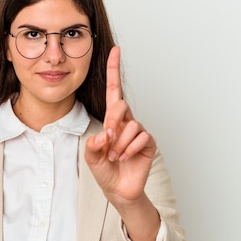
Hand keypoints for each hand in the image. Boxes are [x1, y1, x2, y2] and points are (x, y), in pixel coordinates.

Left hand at [84, 46, 156, 209]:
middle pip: (121, 105)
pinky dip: (129, 149)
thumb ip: (93, 144)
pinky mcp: (149, 142)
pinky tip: (125, 158)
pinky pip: (141, 137)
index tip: (116, 50)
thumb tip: (106, 133)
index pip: (114, 90)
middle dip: (112, 121)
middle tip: (107, 140)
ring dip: (119, 142)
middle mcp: (126, 121)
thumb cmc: (104, 170)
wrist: (118, 189)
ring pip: (131, 124)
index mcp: (112, 119)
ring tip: (114, 156)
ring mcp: (138, 131)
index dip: (114, 70)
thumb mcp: (91, 156)